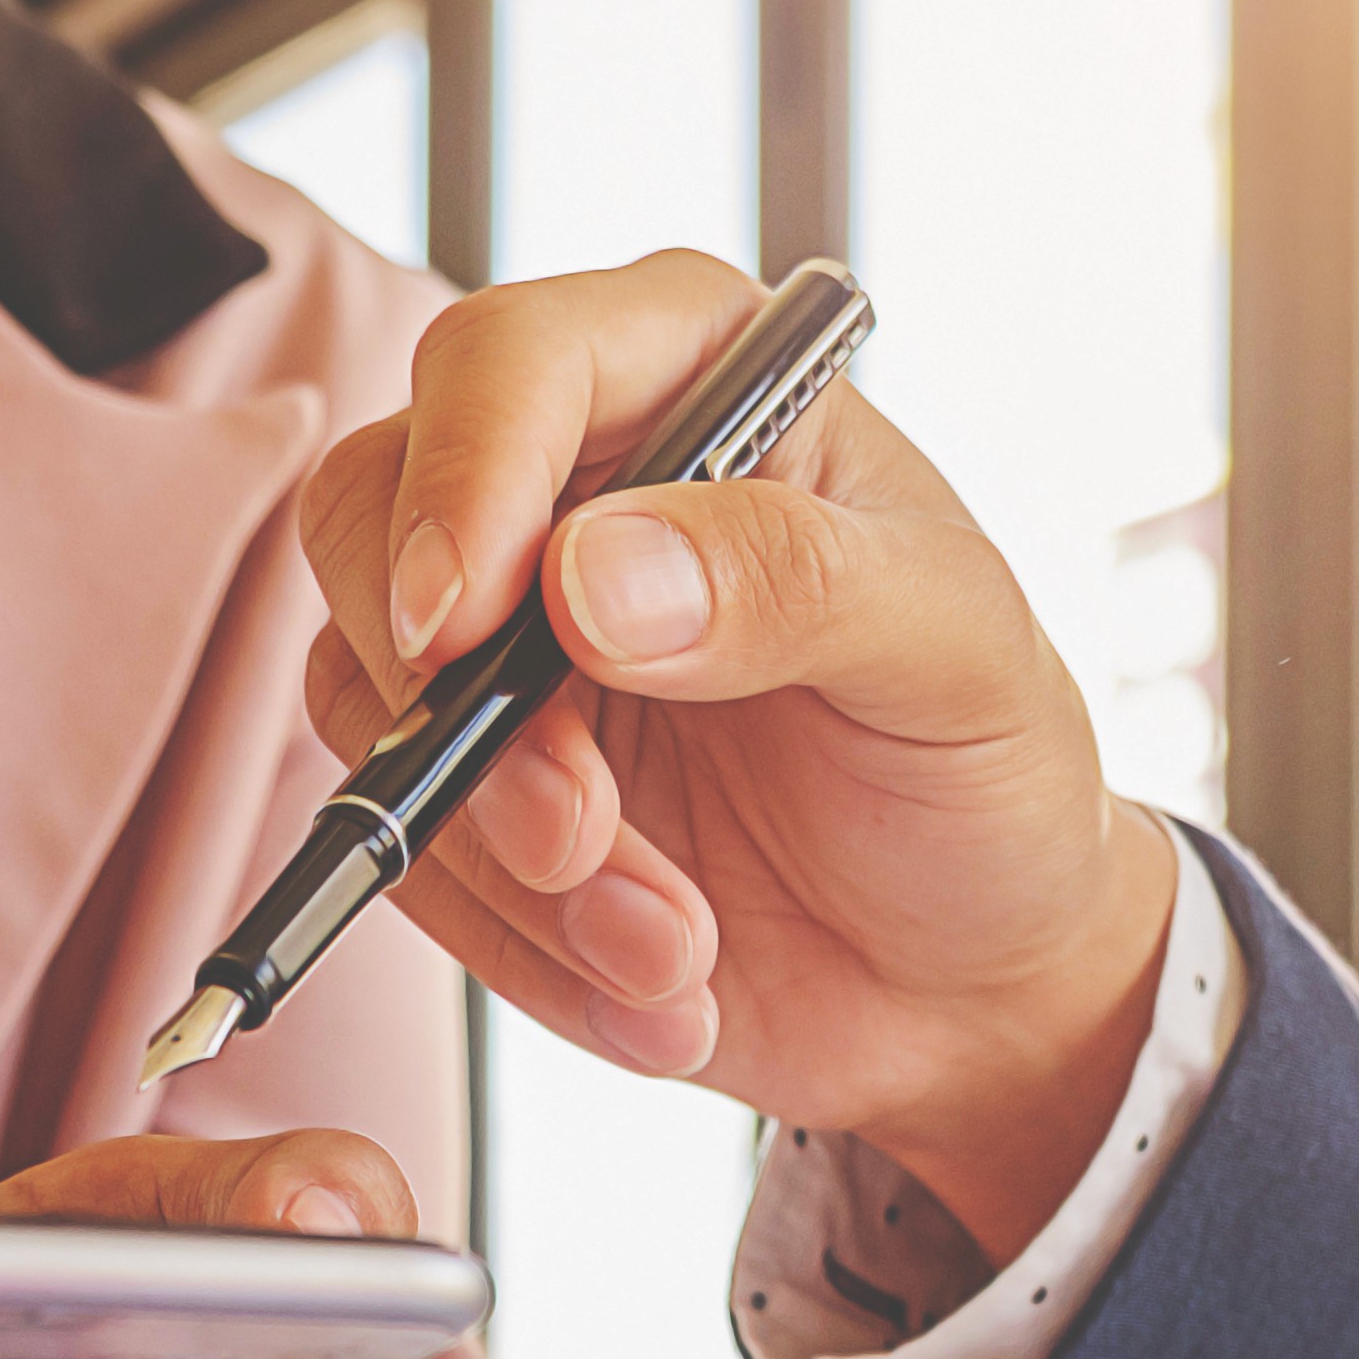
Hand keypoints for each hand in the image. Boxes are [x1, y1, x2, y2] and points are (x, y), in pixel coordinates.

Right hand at [300, 250, 1182, 1258]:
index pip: (509, 363)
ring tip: (680, 955)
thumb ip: (797, 582)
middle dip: (461, 714)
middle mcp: (575, 488)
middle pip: (370, 515)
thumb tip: (588, 573)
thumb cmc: (988, 778)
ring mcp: (505, 642)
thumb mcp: (958, 659)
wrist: (974, 984)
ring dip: (509, 868)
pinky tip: (652, 995)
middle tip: (583, 845)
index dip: (461, 484)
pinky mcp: (471, 785)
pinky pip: (402, 848)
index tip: (465, 633)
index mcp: (701, 384)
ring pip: (370, 705)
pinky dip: (514, 946)